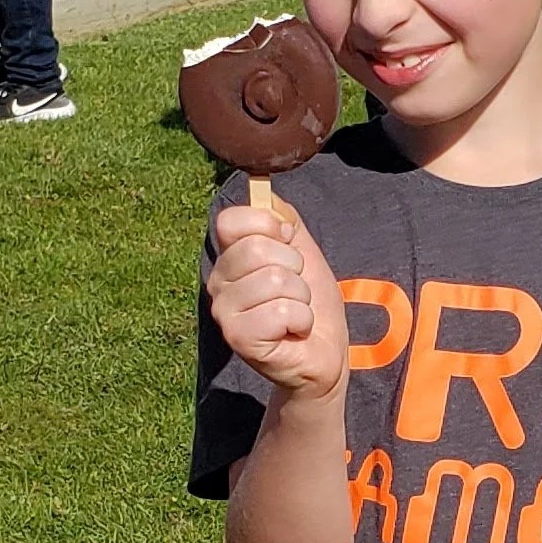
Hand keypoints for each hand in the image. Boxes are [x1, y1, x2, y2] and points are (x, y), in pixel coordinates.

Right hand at [205, 193, 348, 405]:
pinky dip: (300, 320)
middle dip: (294, 268)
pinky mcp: (238, 338)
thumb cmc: (311, 304)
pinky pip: (280, 311)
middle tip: (295, 290)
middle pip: (256, 249)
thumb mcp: (303, 251)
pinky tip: (293, 332)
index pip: (230, 221)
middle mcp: (218, 284)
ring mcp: (225, 313)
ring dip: (300, 298)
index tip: (287, 245)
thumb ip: (282, 218)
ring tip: (295, 314)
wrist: (324, 353)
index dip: (268, 226)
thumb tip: (261, 189)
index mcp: (229, 259)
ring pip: (273, 280)